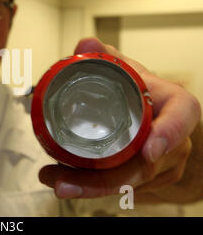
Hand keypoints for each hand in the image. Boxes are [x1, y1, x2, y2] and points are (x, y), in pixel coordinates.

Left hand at [38, 37, 200, 200]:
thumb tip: (85, 45)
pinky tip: (63, 181)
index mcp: (174, 105)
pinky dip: (90, 187)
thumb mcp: (124, 70)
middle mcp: (174, 140)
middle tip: (64, 179)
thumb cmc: (139, 91)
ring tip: (53, 179)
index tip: (148, 150)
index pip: (183, 116)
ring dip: (88, 186)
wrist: (147, 111)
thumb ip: (104, 56)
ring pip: (128, 184)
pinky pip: (121, 189)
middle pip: (143, 166)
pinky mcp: (148, 180)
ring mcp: (162, 164)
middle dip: (102, 179)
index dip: (169, 133)